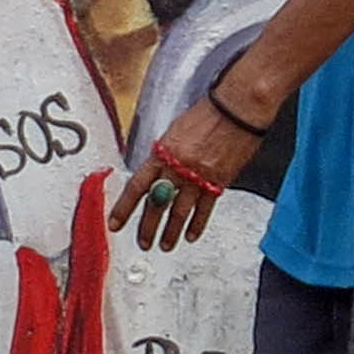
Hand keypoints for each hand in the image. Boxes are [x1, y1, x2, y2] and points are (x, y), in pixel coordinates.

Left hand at [107, 108, 256, 254]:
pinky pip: (205, 209)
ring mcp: (198, 176)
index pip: (137, 186)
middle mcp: (178, 167)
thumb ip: (165, 154)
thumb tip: (157, 171)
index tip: (116, 222)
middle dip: (148, 227)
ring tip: (165, 245)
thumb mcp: (175, 130)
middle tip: (143, 241)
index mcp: (162, 153)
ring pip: (180, 212)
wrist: (237, 109)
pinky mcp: (219, 181)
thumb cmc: (208, 113)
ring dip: (171, 232)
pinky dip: (197, 224)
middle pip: (157, 204)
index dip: (124, 207)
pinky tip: (191, 235)